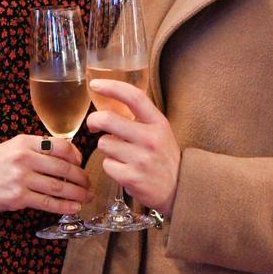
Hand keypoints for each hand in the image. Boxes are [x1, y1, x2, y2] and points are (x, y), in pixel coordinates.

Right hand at [0, 103, 91, 217]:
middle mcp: (23, 157)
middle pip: (64, 167)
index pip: (60, 145)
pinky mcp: (17, 198)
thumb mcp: (9, 148)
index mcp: (22, 141)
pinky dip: (64, 205)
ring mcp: (20, 178)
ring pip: (59, 186)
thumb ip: (34, 149)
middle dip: (81, 177)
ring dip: (77, 193)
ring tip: (87, 196)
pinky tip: (74, 207)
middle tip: (90, 183)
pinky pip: (48, 202)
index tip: (82, 163)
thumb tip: (64, 156)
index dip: (76, 156)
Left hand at [87, 79, 180, 217]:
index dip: (112, 87)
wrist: (179, 189)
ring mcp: (141, 159)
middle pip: (108, 120)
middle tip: (93, 124)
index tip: (95, 84)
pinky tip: (124, 169)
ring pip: (104, 144)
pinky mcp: (131, 178)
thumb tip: (109, 102)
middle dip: (94, 120)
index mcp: (158, 123)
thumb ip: (140, 117)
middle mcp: (150, 139)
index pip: (134, 97)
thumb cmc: (163, 156)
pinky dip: (111, 166)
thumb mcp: (160, 131)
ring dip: (107, 148)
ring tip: (122, 155)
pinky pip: (106, 164)